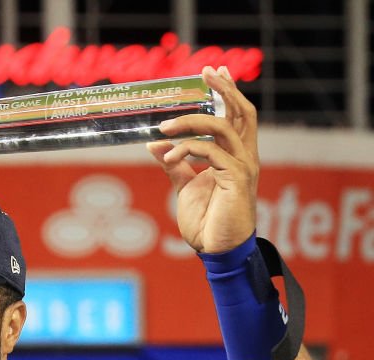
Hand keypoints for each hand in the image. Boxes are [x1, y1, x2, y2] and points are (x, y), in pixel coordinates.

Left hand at [147, 66, 258, 252]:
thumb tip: (154, 145)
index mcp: (235, 156)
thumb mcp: (186, 188)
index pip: (237, 116)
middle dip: (225, 88)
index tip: (214, 71)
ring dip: (191, 122)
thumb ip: (175, 165)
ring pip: (223, 127)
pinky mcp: (237, 178)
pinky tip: (167, 156)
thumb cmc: (207, 222)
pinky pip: (211, 152)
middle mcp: (245, 157)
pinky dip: (186, 148)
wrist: (217, 250)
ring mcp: (243, 166)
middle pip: (242, 112)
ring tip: (164, 127)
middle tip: (206, 71)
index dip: (228, 92)